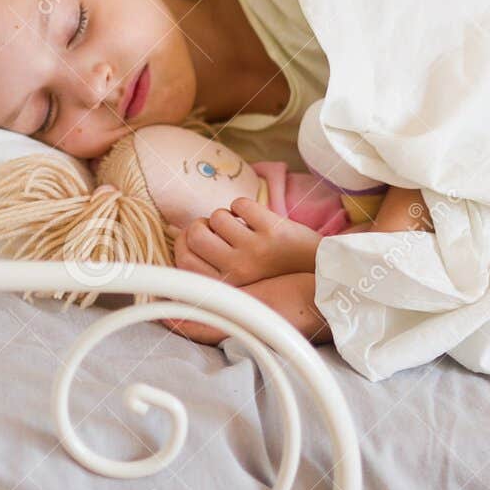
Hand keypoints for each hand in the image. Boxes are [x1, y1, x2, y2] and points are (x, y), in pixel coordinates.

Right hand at [173, 197, 322, 286]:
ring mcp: (255, 250)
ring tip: (240, 224)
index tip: (195, 235)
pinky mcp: (272, 230)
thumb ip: (207, 261)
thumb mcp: (237, 277)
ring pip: (218, 216)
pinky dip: (245, 206)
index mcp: (226, 285)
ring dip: (227, 215)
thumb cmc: (271, 271)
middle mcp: (238, 270)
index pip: (184, 261)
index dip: (184, 241)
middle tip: (216, 226)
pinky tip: (255, 218)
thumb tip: (173, 231)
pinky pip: (240, 203)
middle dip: (202, 224)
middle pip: (195, 235)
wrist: (316, 268)